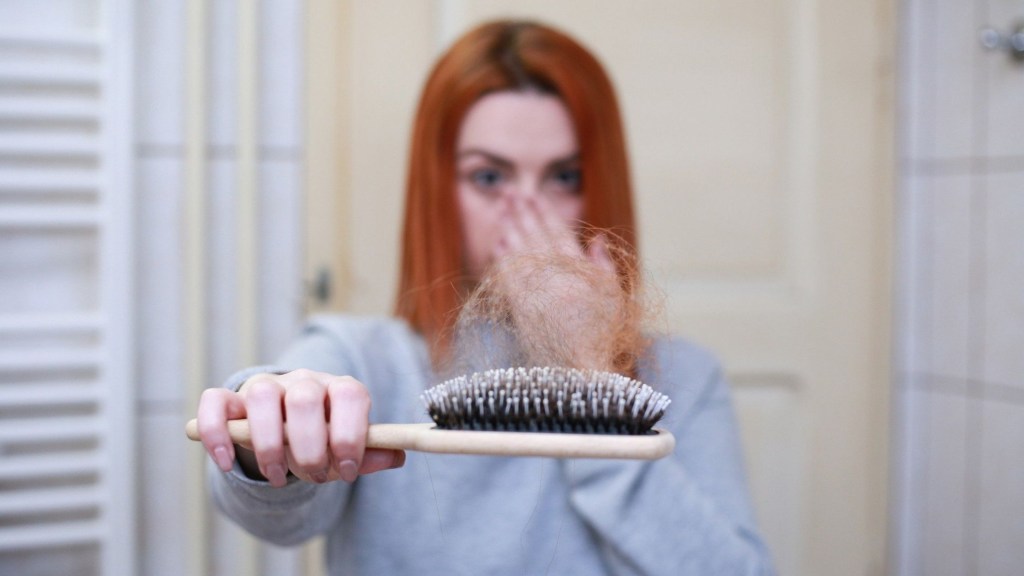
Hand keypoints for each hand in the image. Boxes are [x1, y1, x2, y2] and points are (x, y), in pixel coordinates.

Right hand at [196, 369, 404, 486]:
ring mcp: (265, 387)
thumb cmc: (321, 440)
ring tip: (279, 476)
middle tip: (314, 475)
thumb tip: (397, 456)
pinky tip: (226, 464)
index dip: (350, 433)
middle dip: (309, 446)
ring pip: (262, 396)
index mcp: (339, 389)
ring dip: (268, 444)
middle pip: (305, 398)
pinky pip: (215, 402)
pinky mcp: (231, 398)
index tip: (347, 469)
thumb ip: (369, 454)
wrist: (284, 429)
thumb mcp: (346, 451)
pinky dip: (217, 434)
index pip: (350, 395)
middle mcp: (303, 381)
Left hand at [488, 194, 623, 370]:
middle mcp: (558, 279)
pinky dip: (503, 260)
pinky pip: (510, 278)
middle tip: (511, 193)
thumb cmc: (604, 336)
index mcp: (581, 273)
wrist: (584, 371)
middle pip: (536, 237)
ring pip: (520, 253)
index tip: (534, 196)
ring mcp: (539, 294)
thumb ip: (605, 266)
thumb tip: (596, 238)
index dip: (545, 213)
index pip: (559, 234)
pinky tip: (497, 244)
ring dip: (510, 229)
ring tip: (502, 210)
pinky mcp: (523, 311)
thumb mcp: (615, 298)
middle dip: (523, 213)